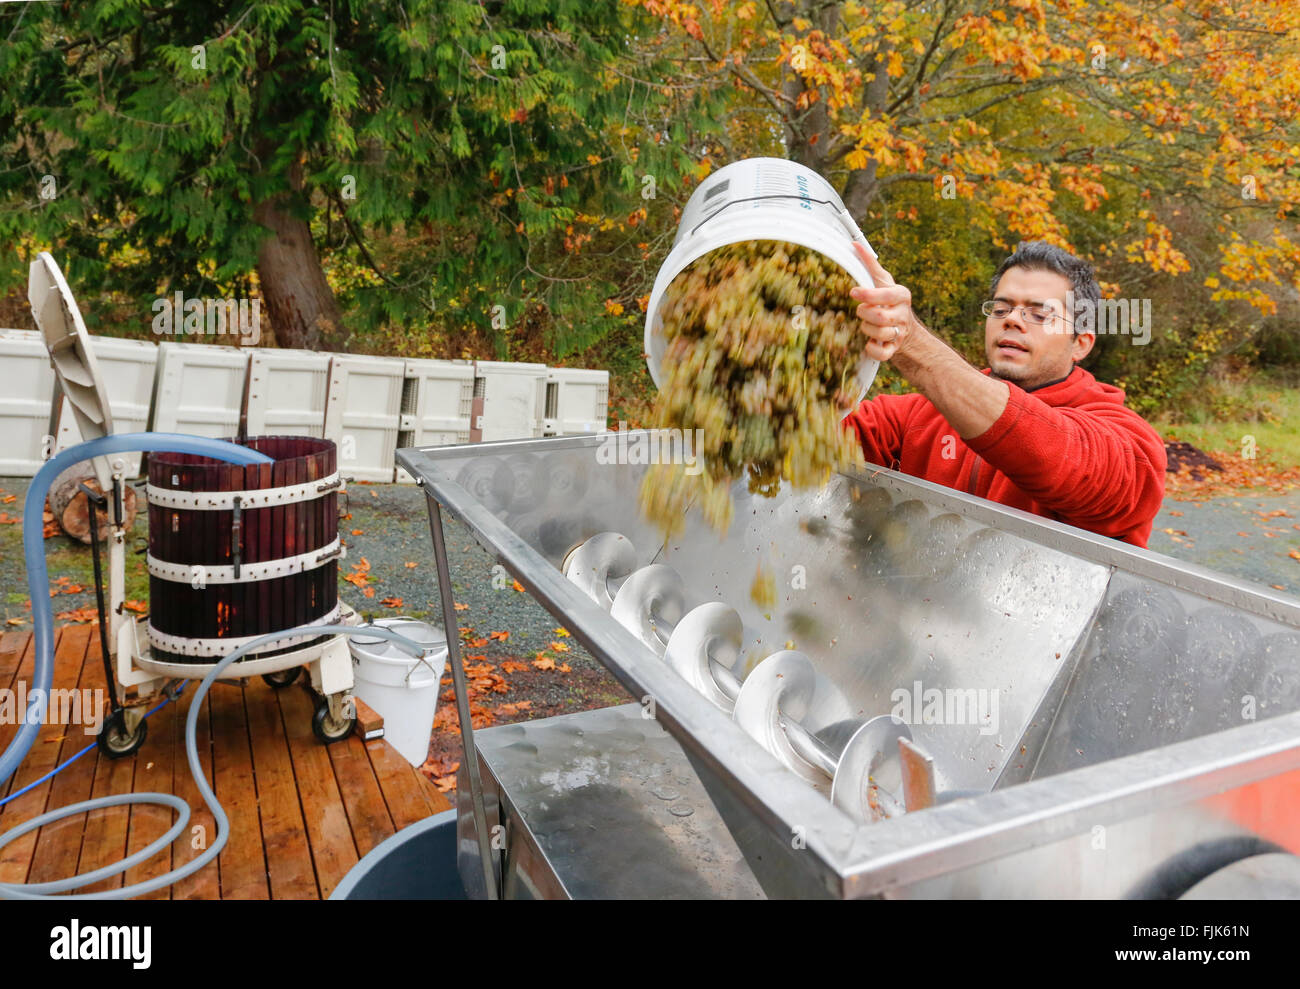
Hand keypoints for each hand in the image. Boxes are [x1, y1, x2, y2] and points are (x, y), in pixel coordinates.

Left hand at [849, 241, 915, 362]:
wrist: (905, 329)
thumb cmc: (889, 300)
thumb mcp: (883, 281)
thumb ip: (870, 264)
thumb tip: (855, 244)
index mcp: (901, 295)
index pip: (886, 295)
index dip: (868, 295)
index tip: (853, 293)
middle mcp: (903, 314)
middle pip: (881, 316)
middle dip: (865, 314)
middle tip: (861, 310)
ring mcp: (900, 333)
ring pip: (881, 334)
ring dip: (867, 330)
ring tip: (865, 324)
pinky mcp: (894, 349)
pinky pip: (882, 354)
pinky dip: (872, 350)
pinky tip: (868, 343)